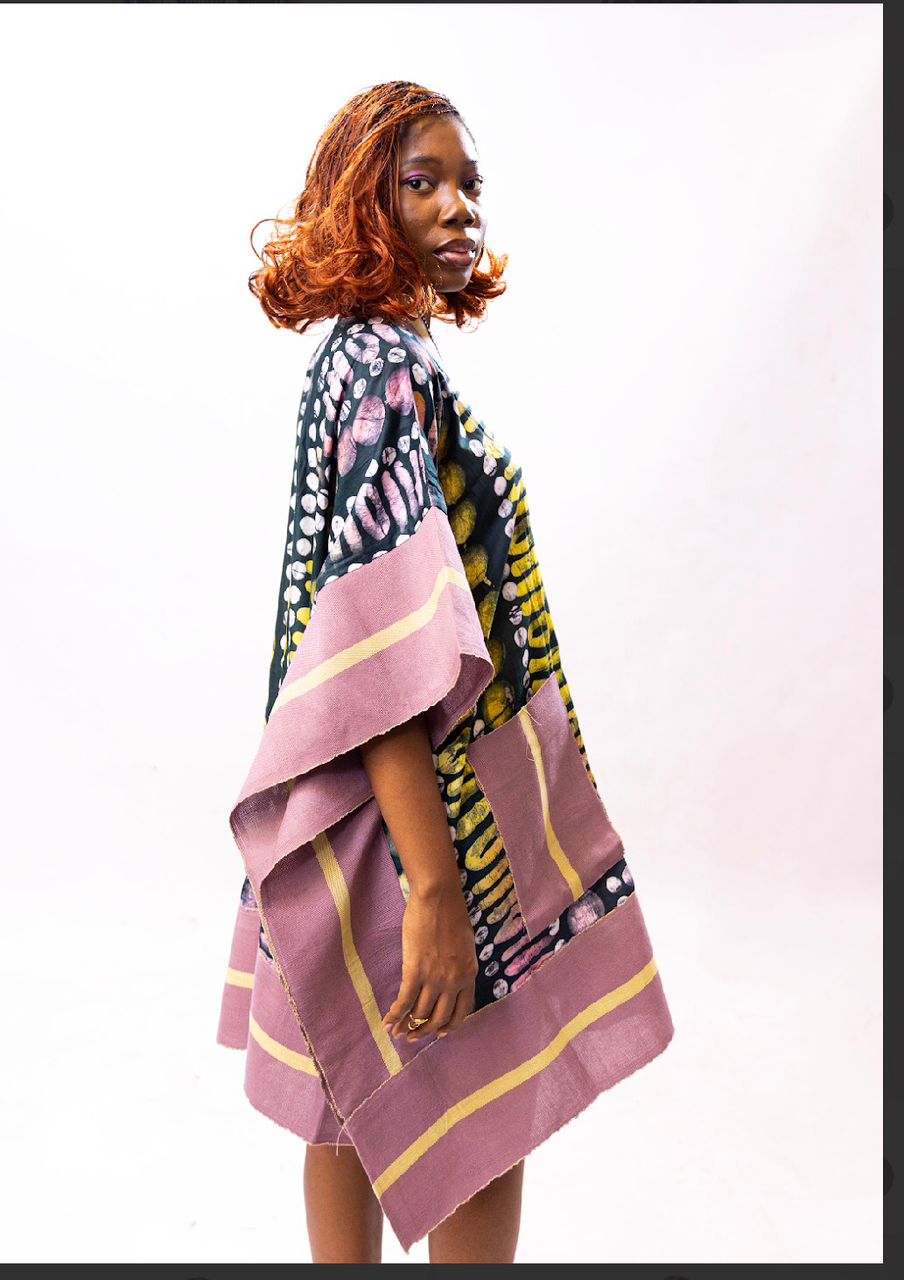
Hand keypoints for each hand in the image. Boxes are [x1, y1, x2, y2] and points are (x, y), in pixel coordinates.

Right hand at [381, 880, 477, 1042]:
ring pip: (420, 1013)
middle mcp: (454, 981)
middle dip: (424, 1031)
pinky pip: (404, 1001)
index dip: (450, 1025)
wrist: (438, 897)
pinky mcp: (415, 971)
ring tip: (396, 1033)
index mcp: (469, 974)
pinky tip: (387, 1022)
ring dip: (407, 1026)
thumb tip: (449, 977)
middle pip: (439, 1016)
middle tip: (413, 1037)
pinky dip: (394, 1015)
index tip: (441, 1033)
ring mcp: (435, 978)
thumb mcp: (465, 944)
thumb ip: (459, 965)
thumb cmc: (451, 913)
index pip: (462, 1011)